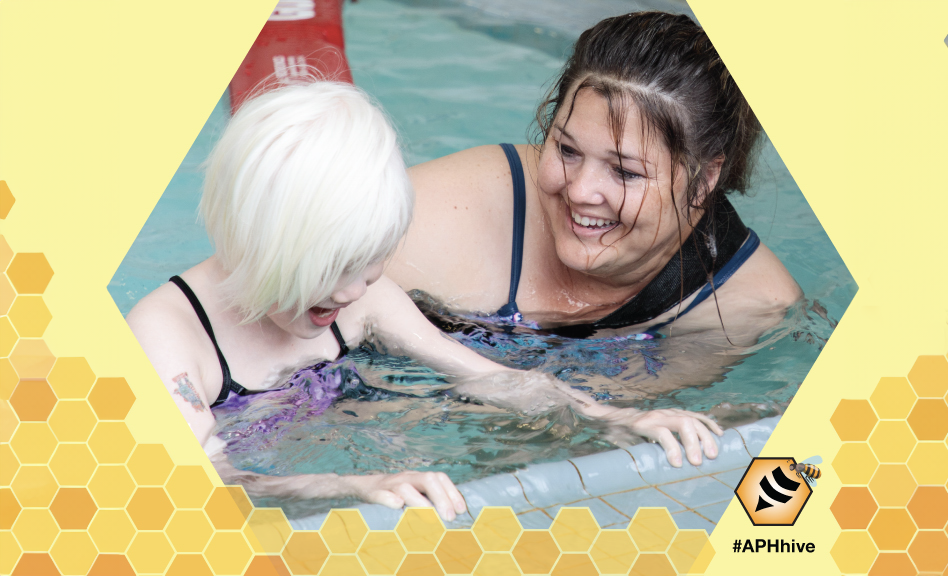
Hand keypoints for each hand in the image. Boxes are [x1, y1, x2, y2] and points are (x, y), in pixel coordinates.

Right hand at [350, 471, 466, 521]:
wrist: (364, 487)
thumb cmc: (396, 495)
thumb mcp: (414, 493)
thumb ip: (431, 501)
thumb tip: (454, 516)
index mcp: (418, 478)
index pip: (439, 478)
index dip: (452, 493)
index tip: (461, 511)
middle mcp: (407, 478)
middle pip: (428, 479)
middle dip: (441, 497)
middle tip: (450, 517)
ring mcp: (390, 485)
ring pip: (406, 486)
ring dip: (420, 501)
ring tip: (431, 517)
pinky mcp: (374, 494)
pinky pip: (381, 494)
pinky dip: (389, 499)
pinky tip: (398, 505)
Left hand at [602, 408, 722, 466]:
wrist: (623, 416)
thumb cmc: (622, 434)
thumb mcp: (622, 444)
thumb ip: (632, 454)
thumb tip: (639, 472)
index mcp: (643, 424)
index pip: (662, 432)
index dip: (671, 448)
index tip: (678, 465)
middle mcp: (658, 415)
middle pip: (682, 423)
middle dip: (692, 443)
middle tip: (698, 462)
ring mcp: (670, 412)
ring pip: (692, 419)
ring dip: (705, 437)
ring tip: (712, 455)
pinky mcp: (678, 412)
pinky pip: (697, 416)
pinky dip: (709, 425)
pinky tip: (718, 435)